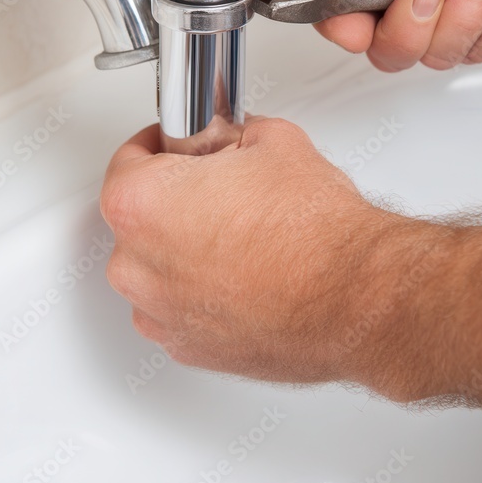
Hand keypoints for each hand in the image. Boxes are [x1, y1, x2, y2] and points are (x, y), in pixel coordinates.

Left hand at [101, 118, 374, 383]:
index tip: (176, 146)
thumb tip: (226, 139)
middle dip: (172, 198)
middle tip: (217, 188)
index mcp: (142, 204)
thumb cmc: (315, 231)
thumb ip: (229, 133)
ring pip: (154, 267)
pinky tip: (240, 274)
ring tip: (235, 233)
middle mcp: (138, 264)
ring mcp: (160, 312)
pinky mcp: (188, 348)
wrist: (355, 296)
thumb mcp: (270, 138)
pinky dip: (198, 292)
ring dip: (182, 248)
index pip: (126, 161)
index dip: (158, 146)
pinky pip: (175, 308)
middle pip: (137, 217)